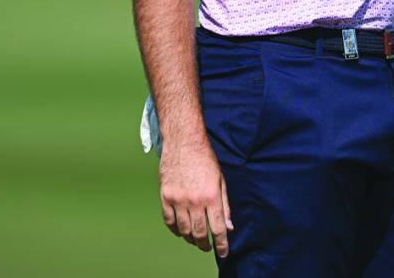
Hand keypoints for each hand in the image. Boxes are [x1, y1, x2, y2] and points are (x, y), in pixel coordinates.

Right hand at [159, 139, 233, 257]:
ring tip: (195, 239)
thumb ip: (225, 205)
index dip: (221, 244)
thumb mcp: (221, 180)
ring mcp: (178, 199)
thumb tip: (228, 227)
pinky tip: (180, 230)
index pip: (218, 228)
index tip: (223, 252)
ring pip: (184, 230)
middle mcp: (195, 200)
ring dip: (190, 239)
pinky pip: (169, 221)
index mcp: (212, 196)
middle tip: (207, 247)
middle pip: (199, 233)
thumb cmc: (205, 159)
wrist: (184, 141)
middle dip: (205, 244)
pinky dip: (175, 229)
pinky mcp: (166, 196)